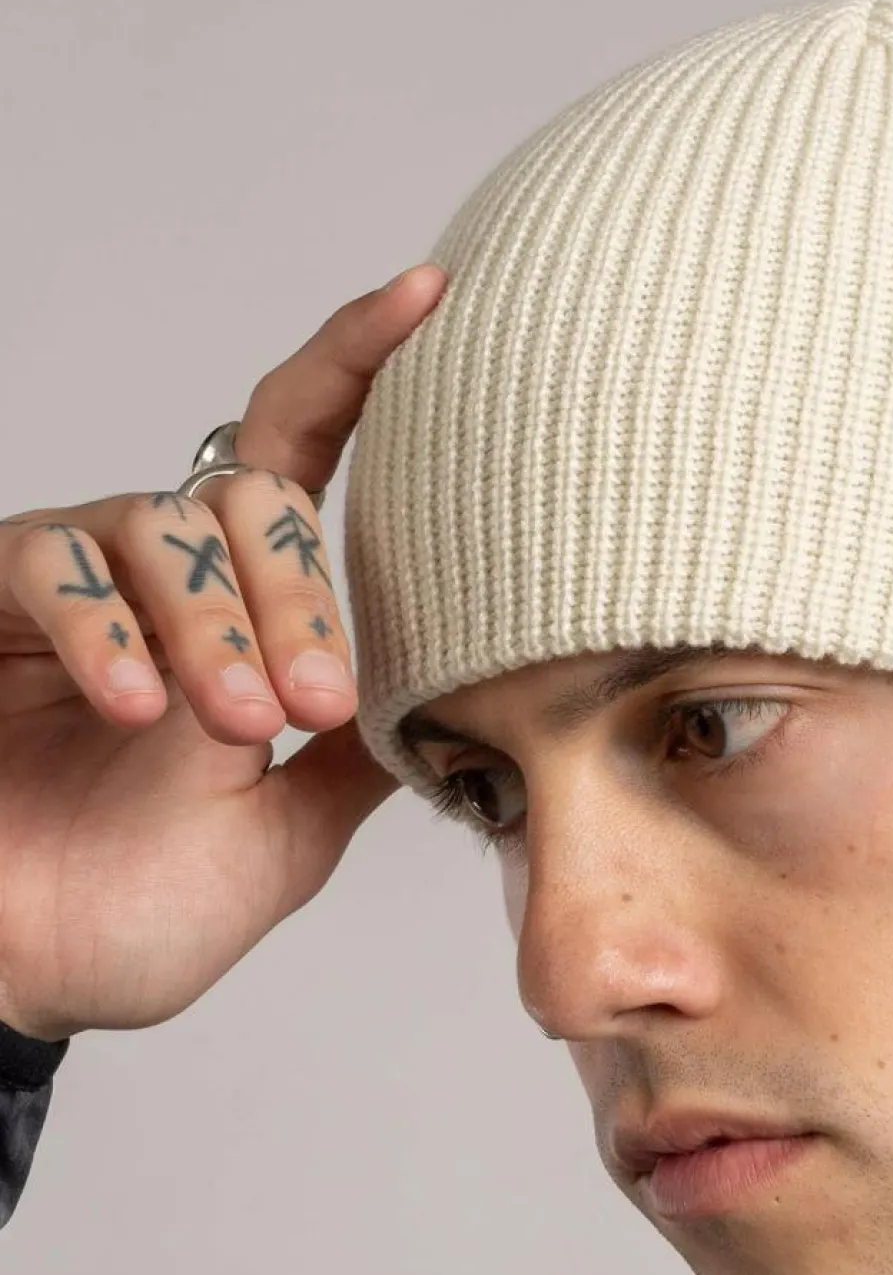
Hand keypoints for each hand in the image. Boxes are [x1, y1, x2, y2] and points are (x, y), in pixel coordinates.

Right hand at [0, 264, 446, 1042]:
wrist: (26, 978)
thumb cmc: (141, 915)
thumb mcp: (287, 835)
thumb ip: (356, 752)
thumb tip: (467, 688)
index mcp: (243, 624)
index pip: (301, 466)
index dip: (358, 371)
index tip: (430, 295)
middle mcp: (161, 587)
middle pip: (247, 496)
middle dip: (296, 593)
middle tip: (306, 704)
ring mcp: (71, 592)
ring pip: (161, 527)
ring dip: (216, 621)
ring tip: (236, 725)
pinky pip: (54, 566)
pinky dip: (111, 629)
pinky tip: (145, 706)